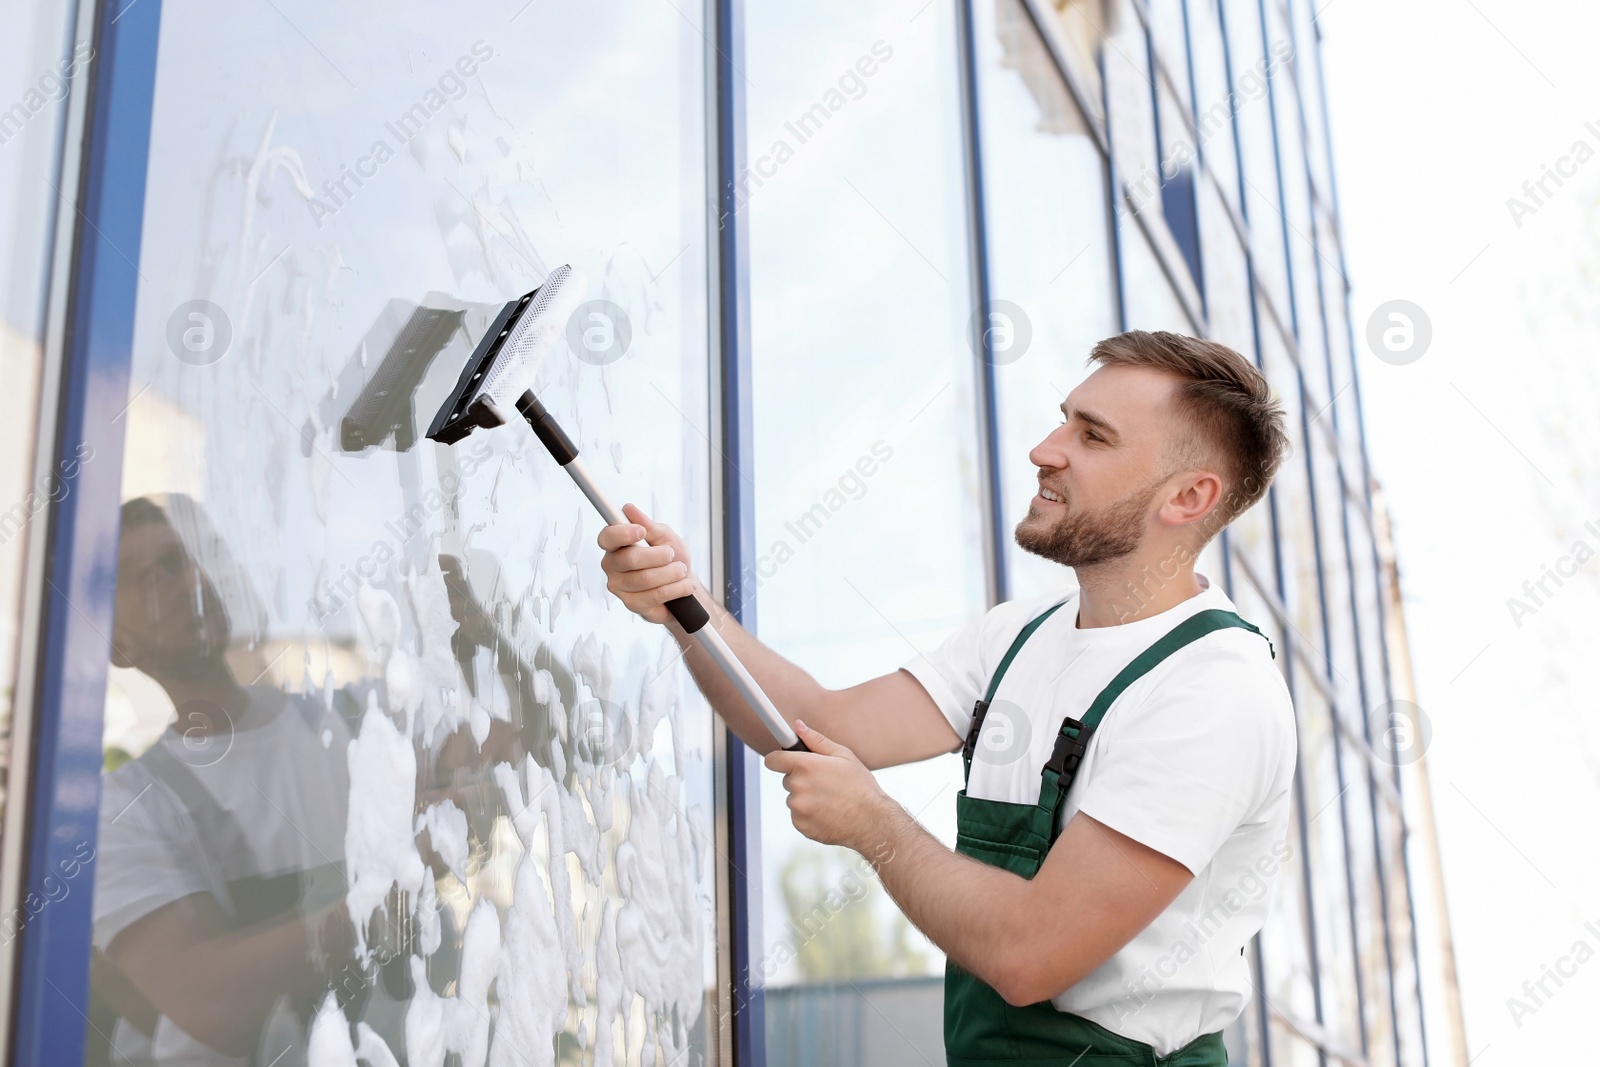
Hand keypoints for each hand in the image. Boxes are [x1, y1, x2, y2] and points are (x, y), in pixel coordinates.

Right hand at [597, 503, 695, 624]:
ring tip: (682, 570)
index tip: (641, 531)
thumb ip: (648, 525)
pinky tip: (685, 585)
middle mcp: (612, 566)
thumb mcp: (664, 536)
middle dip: (658, 555)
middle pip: (630, 559)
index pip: (607, 537)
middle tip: (671, 554)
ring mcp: (620, 587)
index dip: (622, 533)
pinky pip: (655, 595)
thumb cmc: (671, 557)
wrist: (683, 584)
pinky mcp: (632, 604)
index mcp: (615, 545)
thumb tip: (628, 509)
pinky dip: (676, 588)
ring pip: (645, 579)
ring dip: (671, 573)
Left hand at [764, 720, 891, 850]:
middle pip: (787, 779)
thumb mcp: (844, 756)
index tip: (782, 761)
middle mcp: (798, 787)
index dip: (778, 759)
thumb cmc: (860, 787)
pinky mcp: (801, 825)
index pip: (773, 760)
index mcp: (806, 766)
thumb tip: (798, 726)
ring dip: (805, 798)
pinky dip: (808, 814)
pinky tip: (827, 812)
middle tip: (824, 782)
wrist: (871, 822)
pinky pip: (798, 815)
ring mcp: (798, 808)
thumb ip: (816, 740)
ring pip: (794, 798)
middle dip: (801, 779)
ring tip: (829, 799)